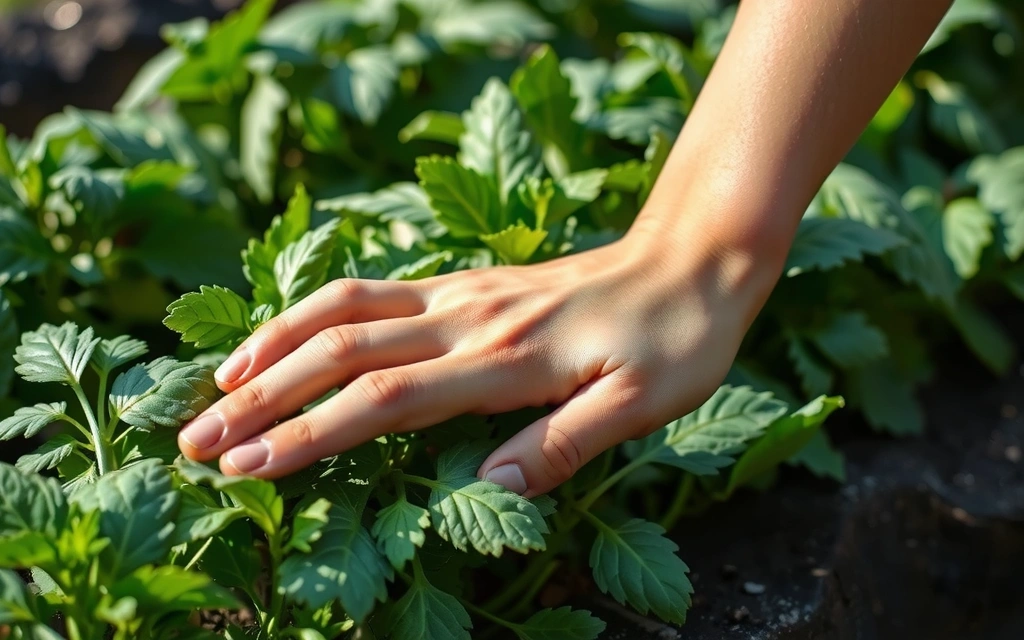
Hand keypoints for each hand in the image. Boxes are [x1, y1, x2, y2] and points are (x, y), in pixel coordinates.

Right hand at [177, 224, 776, 496]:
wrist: (692, 256)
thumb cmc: (676, 339)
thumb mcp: (642, 403)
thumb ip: (564, 444)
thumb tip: (493, 490)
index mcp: (505, 359)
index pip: (384, 400)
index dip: (311, 433)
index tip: (247, 466)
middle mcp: (468, 319)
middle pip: (341, 352)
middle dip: (264, 398)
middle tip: (197, 441)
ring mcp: (462, 295)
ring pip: (346, 310)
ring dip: (276, 344)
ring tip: (221, 385)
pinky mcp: (466, 284)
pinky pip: (375, 292)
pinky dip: (317, 313)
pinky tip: (292, 336)